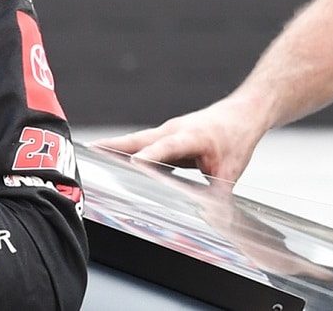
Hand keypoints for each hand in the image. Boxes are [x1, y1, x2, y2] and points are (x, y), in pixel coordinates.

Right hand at [93, 95, 269, 183]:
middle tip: (90, 151)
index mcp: (191, 136)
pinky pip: (143, 142)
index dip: (148, 156)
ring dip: (115, 146)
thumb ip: (217, 194)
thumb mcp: (231, 170)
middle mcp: (174, 130)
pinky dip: (126, 148)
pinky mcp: (167, 134)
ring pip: (137, 139)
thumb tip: (211, 218)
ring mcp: (168, 130)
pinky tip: (114, 157)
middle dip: (114, 145)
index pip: (165, 148)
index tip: (131, 164)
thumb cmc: (236, 138)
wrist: (242, 114)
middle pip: (139, 139)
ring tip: (92, 154)